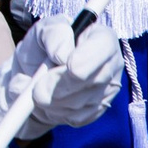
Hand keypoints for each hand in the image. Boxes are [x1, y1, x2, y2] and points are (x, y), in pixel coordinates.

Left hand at [1, 13, 122, 130]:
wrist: (34, 76)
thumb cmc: (42, 48)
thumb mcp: (41, 30)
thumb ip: (53, 33)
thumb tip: (63, 55)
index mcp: (102, 37)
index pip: (103, 48)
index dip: (83, 58)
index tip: (60, 62)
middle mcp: (112, 63)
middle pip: (93, 81)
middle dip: (60, 86)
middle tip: (37, 88)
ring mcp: (109, 89)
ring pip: (83, 102)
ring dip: (55, 101)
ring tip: (39, 93)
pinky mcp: (99, 110)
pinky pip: (79, 117)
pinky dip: (58, 113)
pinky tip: (51, 103)